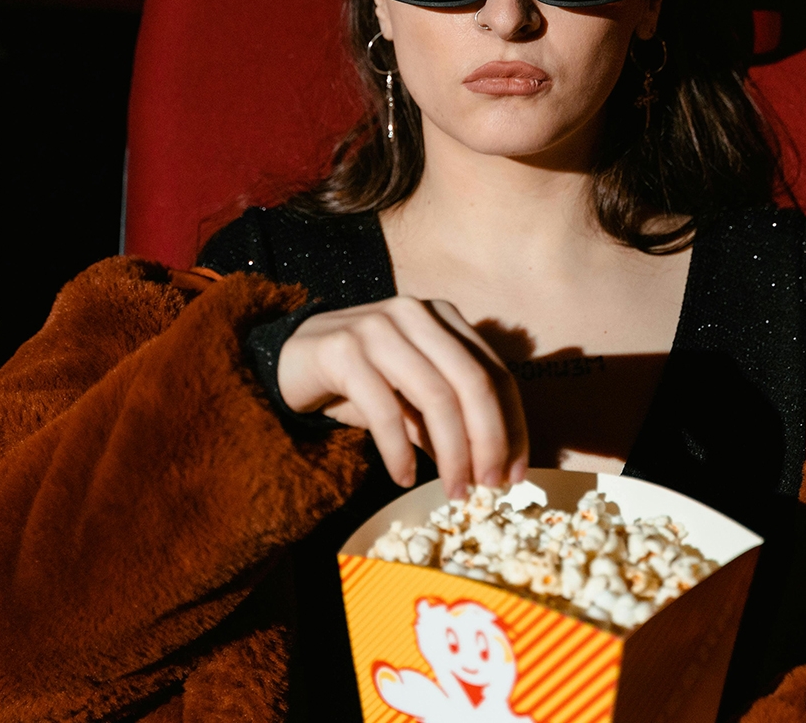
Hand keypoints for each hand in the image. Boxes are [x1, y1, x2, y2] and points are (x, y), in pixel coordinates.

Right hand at [276, 297, 527, 497]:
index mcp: (443, 317)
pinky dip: (399, 452)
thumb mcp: (412, 396)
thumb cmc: (360, 381)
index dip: (513, 426)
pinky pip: (385, 410)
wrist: (288, 360)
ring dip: (451, 452)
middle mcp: (416, 314)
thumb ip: (449, 417)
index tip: (517, 473)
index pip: (495, 372)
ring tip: (454, 491)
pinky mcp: (342, 350)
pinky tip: (403, 478)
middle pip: (473, 382)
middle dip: (489, 441)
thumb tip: (493, 465)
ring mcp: (379, 327)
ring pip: (436, 396)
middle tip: (490, 487)